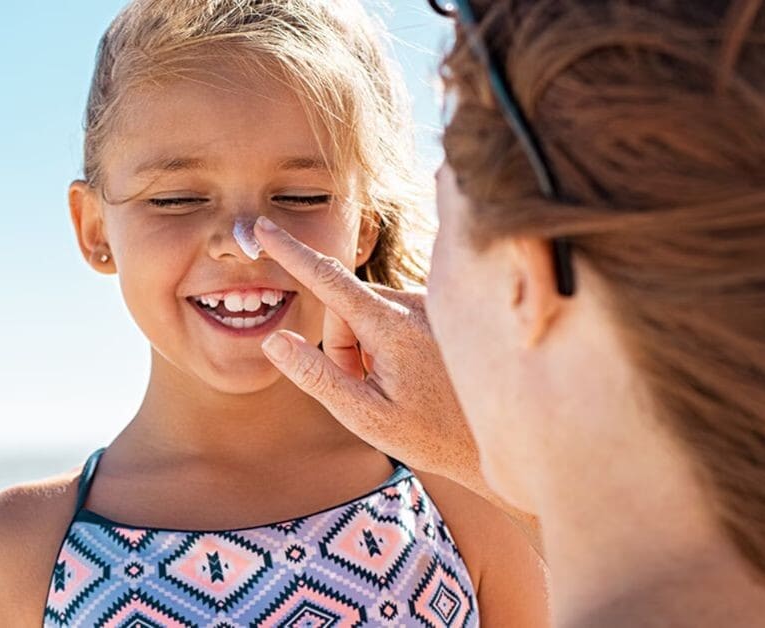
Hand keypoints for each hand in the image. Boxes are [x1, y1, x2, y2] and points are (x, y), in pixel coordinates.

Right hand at [254, 217, 480, 492]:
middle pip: (344, 309)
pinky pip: (391, 316)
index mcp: (392, 326)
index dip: (290, 252)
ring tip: (395, 387)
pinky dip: (387, 343)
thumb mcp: (365, 416)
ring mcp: (429, 305)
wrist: (501, 437)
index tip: (263, 227)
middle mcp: (414, 304)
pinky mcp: (438, 311)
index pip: (328, 280)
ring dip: (366, 347)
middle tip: (366, 390)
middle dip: (342, 346)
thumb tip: (275, 340)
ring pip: (366, 313)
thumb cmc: (432, 436)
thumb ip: (317, 376)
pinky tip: (414, 375)